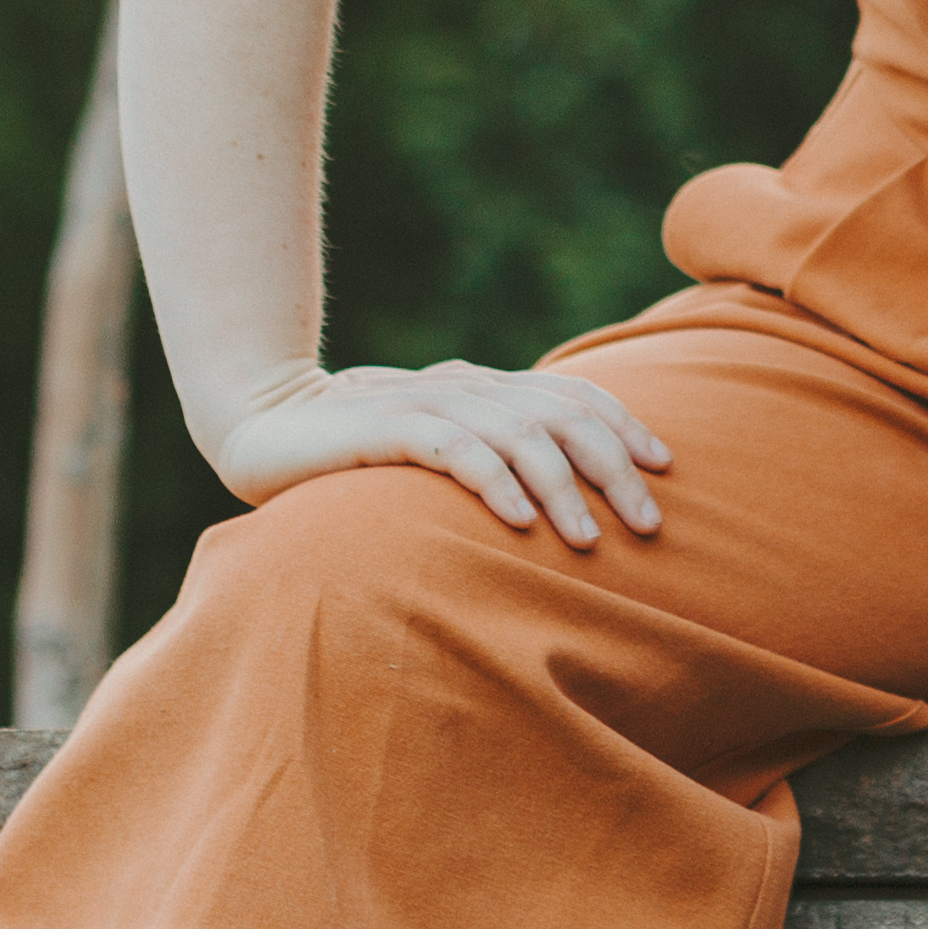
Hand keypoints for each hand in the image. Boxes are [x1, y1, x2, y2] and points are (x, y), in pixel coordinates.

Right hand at [193, 357, 672, 544]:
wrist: (263, 426)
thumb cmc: (356, 455)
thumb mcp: (435, 451)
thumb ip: (488, 459)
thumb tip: (558, 507)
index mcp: (484, 389)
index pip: (572, 396)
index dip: (623, 426)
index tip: (664, 468)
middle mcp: (466, 388)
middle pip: (561, 415)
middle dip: (613, 467)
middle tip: (649, 523)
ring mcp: (427, 403)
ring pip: (518, 434)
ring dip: (561, 488)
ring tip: (589, 540)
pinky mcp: (386, 427)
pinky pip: (454, 450)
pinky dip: (494, 482)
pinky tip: (519, 522)